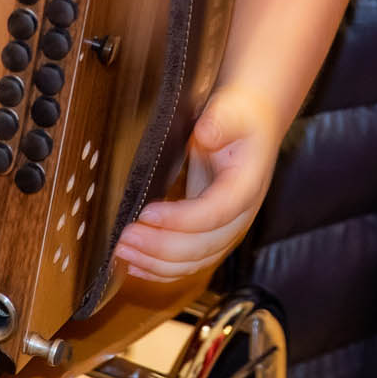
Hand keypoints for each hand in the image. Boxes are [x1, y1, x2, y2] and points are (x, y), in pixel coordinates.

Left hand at [113, 84, 280, 282]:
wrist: (253, 121)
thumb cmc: (240, 115)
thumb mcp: (232, 110)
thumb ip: (219, 122)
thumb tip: (205, 133)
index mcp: (246, 186)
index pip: (216, 212)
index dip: (181, 218)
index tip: (147, 212)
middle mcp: (239, 215)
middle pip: (204, 246)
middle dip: (161, 247)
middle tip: (125, 238)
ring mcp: (225, 227)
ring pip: (195, 260)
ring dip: (157, 263)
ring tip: (122, 253)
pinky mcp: (209, 230)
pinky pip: (190, 260)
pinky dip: (163, 268)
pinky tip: (137, 265)